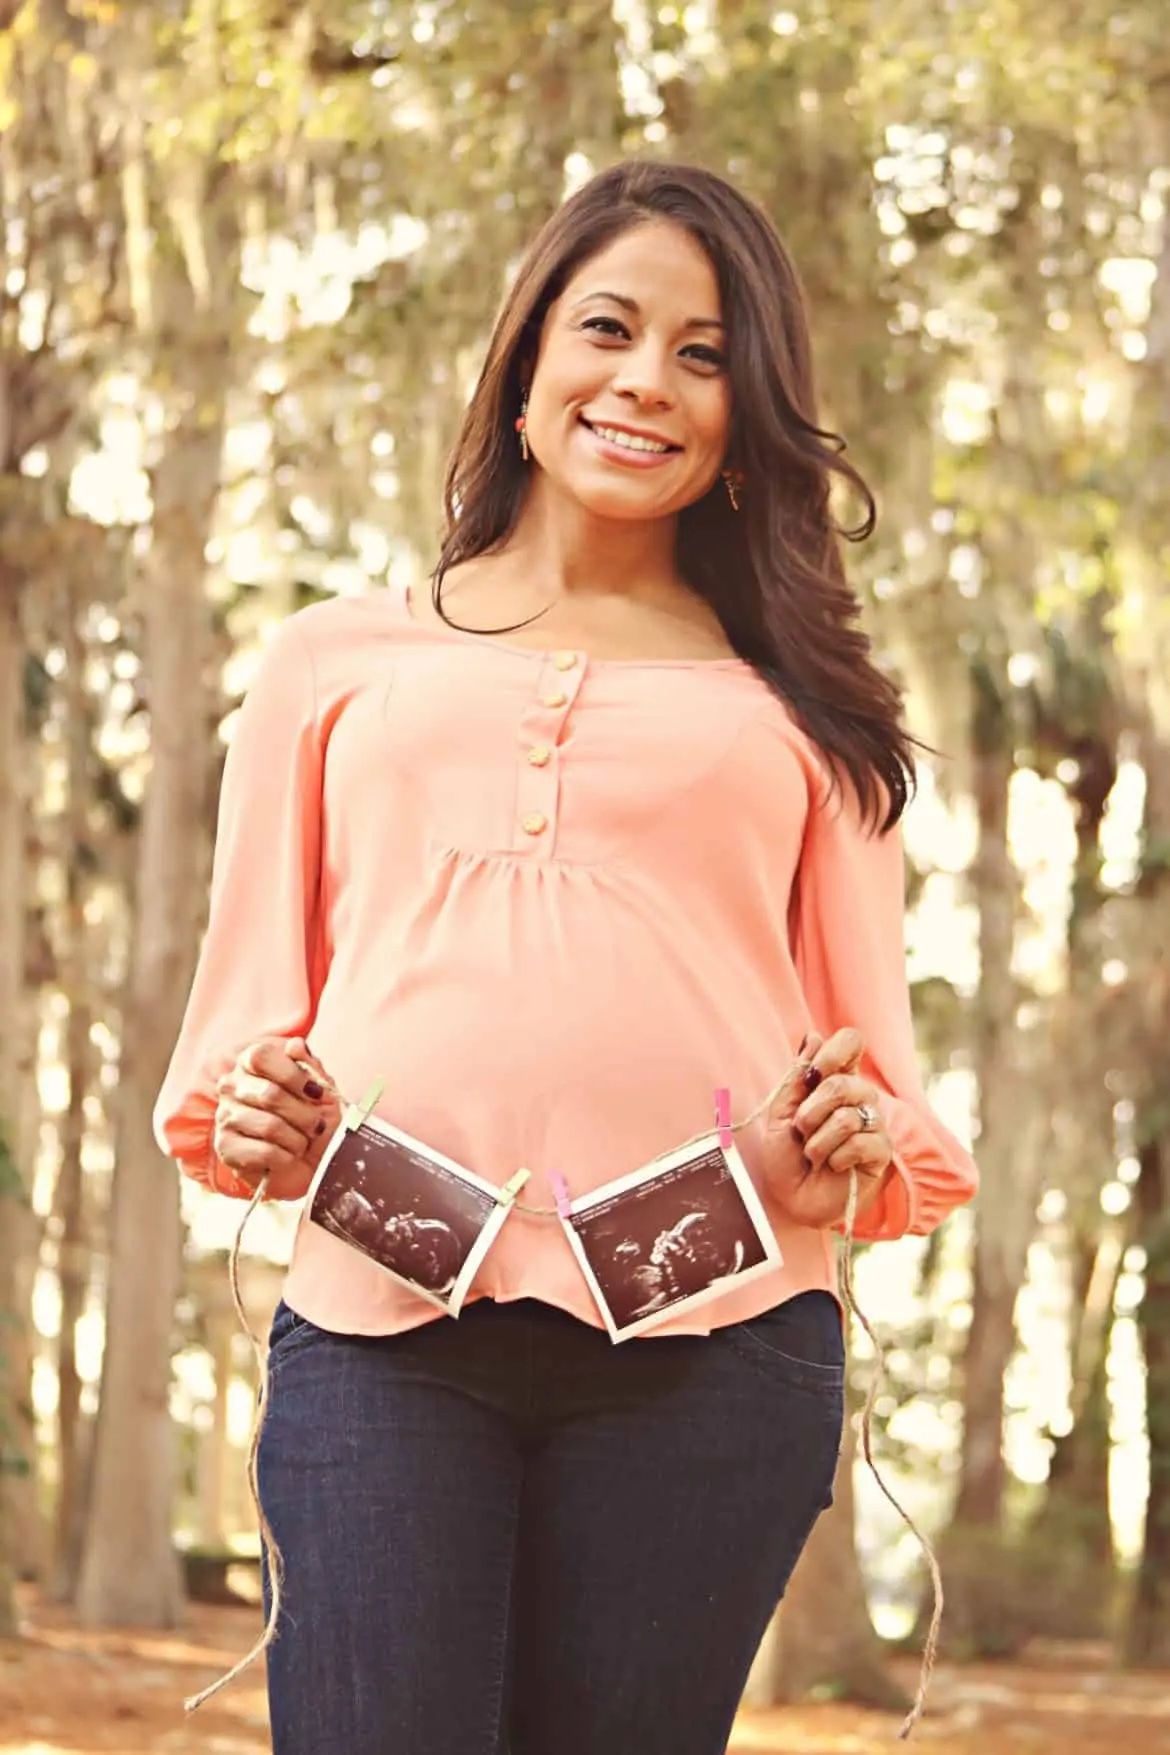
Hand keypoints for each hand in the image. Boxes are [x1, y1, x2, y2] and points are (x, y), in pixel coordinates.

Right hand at [212, 1034, 341, 1199]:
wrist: (310, 1160)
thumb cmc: (313, 1119)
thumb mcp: (320, 1088)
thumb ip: (309, 1065)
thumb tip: (295, 1045)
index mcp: (251, 1063)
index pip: (261, 1056)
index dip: (292, 1075)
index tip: (315, 1093)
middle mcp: (231, 1086)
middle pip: (269, 1094)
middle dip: (304, 1114)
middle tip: (316, 1126)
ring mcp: (225, 1117)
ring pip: (270, 1126)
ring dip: (298, 1139)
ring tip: (303, 1142)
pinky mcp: (226, 1148)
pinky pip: (265, 1152)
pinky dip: (287, 1157)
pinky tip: (289, 1156)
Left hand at [762, 1028, 894, 1228]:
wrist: (791, 1201)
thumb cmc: (786, 1157)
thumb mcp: (780, 1114)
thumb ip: (796, 1078)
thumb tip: (813, 1035)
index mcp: (835, 1080)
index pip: (851, 1041)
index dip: (834, 1052)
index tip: (813, 1073)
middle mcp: (859, 1097)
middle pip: (844, 1083)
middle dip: (811, 1111)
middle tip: (801, 1131)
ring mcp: (874, 1123)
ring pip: (848, 1117)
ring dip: (818, 1141)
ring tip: (814, 1155)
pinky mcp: (882, 1153)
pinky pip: (860, 1143)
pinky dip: (835, 1158)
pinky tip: (833, 1167)